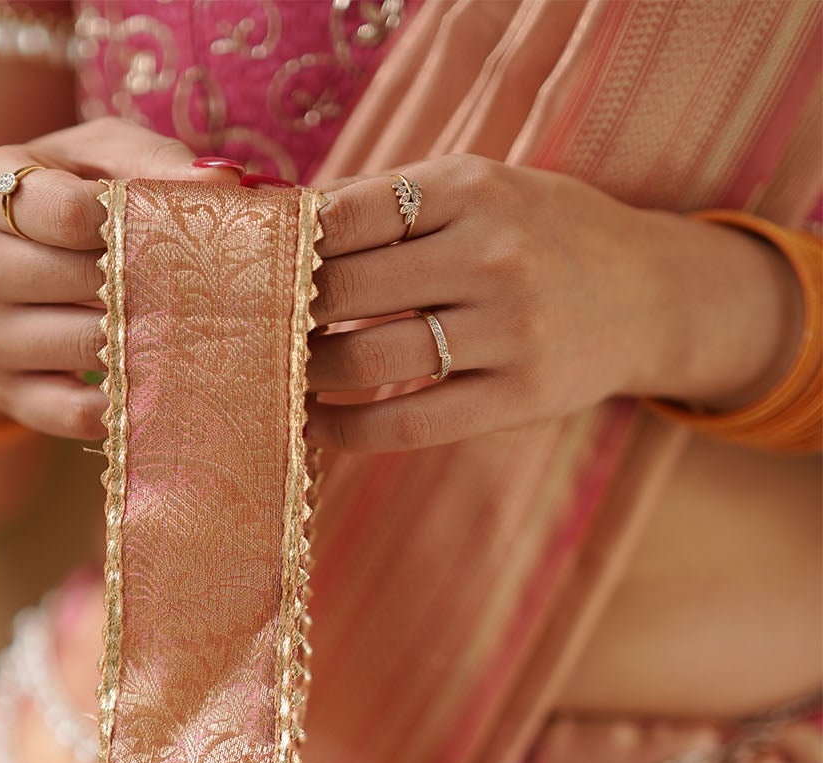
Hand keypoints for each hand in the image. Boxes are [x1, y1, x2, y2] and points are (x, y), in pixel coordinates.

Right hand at [0, 121, 235, 439]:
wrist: (0, 269)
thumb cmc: (62, 197)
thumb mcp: (98, 157)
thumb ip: (153, 163)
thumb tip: (223, 186)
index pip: (68, 214)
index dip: (129, 221)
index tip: (165, 226)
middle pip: (81, 282)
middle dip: (145, 282)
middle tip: (195, 283)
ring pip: (85, 345)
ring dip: (144, 340)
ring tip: (181, 324)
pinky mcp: (3, 394)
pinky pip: (76, 411)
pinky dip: (124, 402)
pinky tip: (153, 380)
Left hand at [306, 156, 803, 452]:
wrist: (648, 294)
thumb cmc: (540, 237)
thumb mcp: (482, 190)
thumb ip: (391, 202)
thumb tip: (283, 224)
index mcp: (472, 188)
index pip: (346, 216)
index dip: (288, 249)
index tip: (258, 271)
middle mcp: (491, 254)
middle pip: (346, 290)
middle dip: (288, 315)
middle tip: (256, 331)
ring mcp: (507, 329)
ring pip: (369, 361)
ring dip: (308, 374)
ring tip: (285, 375)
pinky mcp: (517, 396)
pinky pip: (407, 425)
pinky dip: (347, 431)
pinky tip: (318, 424)